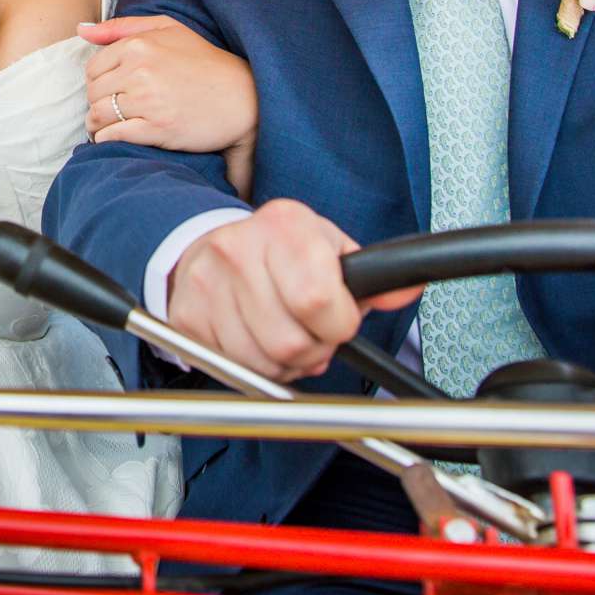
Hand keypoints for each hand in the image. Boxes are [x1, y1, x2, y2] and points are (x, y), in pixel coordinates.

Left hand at [81, 15, 257, 194]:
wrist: (243, 98)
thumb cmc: (204, 61)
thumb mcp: (167, 29)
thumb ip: (121, 27)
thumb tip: (81, 30)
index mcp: (138, 45)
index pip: (93, 68)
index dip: (98, 82)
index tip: (111, 90)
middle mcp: (140, 71)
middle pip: (93, 93)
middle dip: (97, 103)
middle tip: (112, 111)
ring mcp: (147, 101)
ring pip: (97, 115)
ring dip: (98, 125)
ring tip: (110, 127)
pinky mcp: (156, 128)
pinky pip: (112, 136)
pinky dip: (107, 140)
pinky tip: (116, 139)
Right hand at [166, 200, 420, 381]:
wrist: (212, 245)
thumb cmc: (279, 251)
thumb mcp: (329, 249)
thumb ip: (371, 278)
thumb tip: (408, 287)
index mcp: (285, 226)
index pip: (316, 300)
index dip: (337, 325)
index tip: (338, 321)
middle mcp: (238, 249)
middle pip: (290, 342)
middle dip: (312, 352)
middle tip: (310, 333)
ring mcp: (206, 283)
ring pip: (262, 363)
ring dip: (283, 364)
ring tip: (282, 335)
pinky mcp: (186, 315)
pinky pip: (232, 368)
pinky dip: (251, 367)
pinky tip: (254, 339)